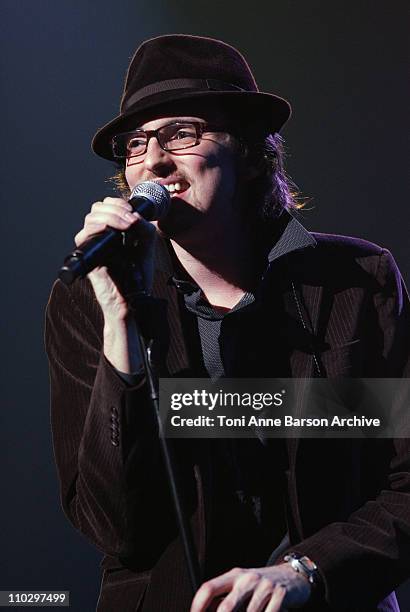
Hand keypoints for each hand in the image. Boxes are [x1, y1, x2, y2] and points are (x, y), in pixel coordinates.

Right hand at [74, 196, 156, 372]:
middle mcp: (100, 237)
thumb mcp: (146, 248)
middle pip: (97, 208)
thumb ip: (144, 229)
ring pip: (91, 217)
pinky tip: (114, 232)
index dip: (118, 203)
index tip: (134, 211)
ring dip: (111, 215)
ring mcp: (93, 246)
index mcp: (112, 232)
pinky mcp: (89, 257)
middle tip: (132, 220)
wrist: (133, 301)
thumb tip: (135, 215)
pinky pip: (85, 235)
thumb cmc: (137, 277)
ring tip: (127, 225)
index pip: (107, 207)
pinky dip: (99, 227)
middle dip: (116, 208)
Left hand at [190, 563, 310, 611]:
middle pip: (226, 607)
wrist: (292, 576)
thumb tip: (205, 608)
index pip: (209, 588)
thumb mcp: (241, 584)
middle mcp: (247, 579)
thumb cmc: (261, 584)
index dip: (198, 605)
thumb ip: (224, 596)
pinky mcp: (280, 595)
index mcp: (234, 575)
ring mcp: (264, 587)